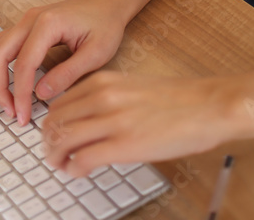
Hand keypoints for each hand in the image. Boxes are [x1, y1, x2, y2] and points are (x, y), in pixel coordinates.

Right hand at [0, 0, 127, 125]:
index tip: (22, 116)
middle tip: (8, 112)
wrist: (107, 2)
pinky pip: (0, 44)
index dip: (20, 94)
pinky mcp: (26, 26)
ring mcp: (25, 21)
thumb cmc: (105, 24)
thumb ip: (68, 74)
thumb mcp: (95, 53)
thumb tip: (41, 94)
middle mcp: (30, 19)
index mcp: (48, 24)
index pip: (24, 64)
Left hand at [42, 71, 244, 173]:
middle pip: (55, 120)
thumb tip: (86, 117)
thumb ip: (106, 97)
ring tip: (61, 164)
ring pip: (62, 139)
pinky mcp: (123, 145)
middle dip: (48, 140)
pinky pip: (82, 159)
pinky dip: (73, 168)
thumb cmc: (176, 99)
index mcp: (103, 82)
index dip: (51, 122)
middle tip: (51, 153)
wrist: (206, 105)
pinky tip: (77, 171)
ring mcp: (112, 121)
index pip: (59, 102)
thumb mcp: (132, 86)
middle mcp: (102, 97)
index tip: (53, 134)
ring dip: (55, 156)